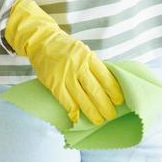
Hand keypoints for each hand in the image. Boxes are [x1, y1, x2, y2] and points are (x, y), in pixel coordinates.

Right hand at [4, 0, 123, 125]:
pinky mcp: (54, 84)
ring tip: (99, 120)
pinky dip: (74, 112)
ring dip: (92, 112)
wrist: (42, 41)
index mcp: (88, 56)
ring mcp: (65, 75)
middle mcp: (78, 66)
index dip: (114, 91)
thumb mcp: (83, 51)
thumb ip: (93, 66)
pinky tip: (78, 118)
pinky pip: (67, 102)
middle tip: (111, 115)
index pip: (105, 77)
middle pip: (95, 91)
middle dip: (105, 106)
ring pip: (83, 99)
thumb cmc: (66, 48)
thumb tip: (108, 85)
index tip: (119, 101)